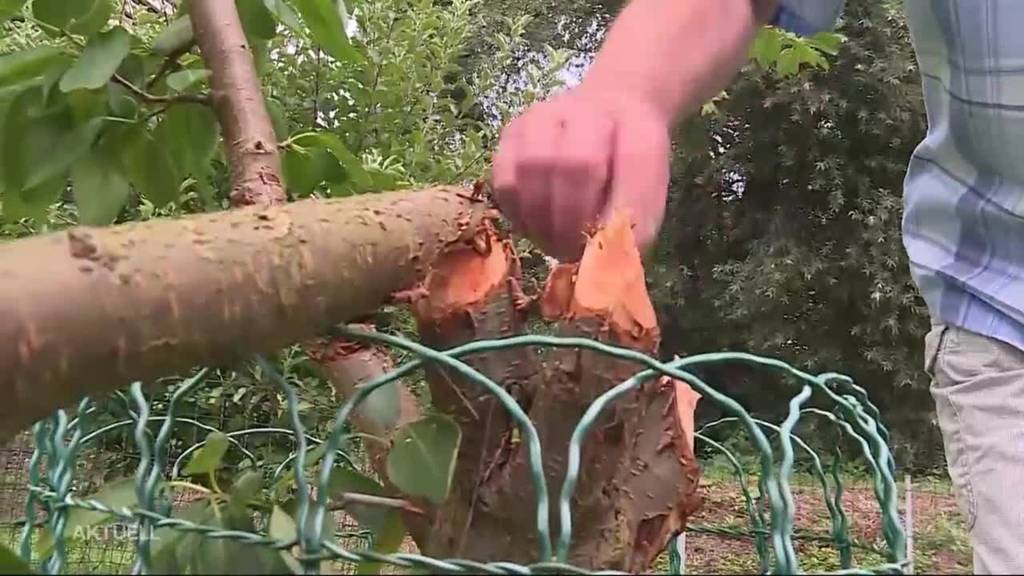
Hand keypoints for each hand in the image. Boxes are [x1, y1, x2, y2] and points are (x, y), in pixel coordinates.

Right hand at [492, 87, 671, 260]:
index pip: (627, 166)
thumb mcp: (648, 193)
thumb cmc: (626, 166)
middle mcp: (585, 111)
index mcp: (634, 125)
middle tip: (573, 251)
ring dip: (541, 219)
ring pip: (530, 169)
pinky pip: (505, 181)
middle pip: (572, 165)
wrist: (607, 114)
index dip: (615, 213)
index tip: (605, 247)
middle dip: (571, 220)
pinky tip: (533, 227)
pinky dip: (517, 214)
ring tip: (552, 242)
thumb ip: (634, 226)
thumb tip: (605, 267)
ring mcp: (542, 118)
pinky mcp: (510, 134)